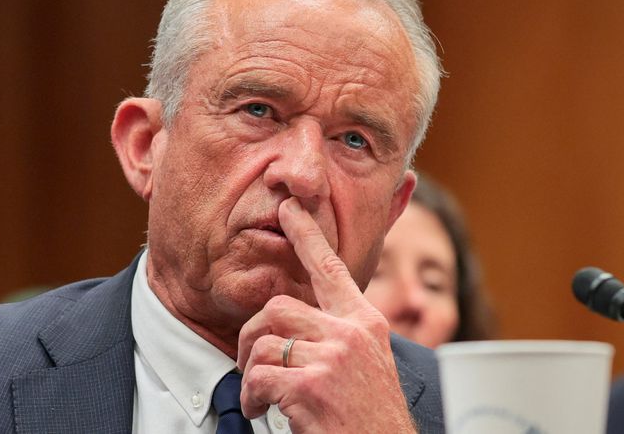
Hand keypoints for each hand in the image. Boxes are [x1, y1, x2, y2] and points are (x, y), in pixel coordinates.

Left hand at [237, 197, 416, 432]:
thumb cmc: (373, 420)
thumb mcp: (368, 366)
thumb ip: (340, 338)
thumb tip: (300, 325)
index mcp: (366, 324)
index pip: (332, 269)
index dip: (308, 236)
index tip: (290, 211)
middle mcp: (351, 333)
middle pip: (279, 307)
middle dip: (253, 335)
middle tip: (251, 364)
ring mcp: (333, 357)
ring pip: (265, 341)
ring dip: (250, 372)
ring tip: (260, 396)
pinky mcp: (313, 385)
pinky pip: (259, 376)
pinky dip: (251, 396)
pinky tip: (262, 410)